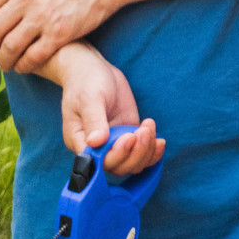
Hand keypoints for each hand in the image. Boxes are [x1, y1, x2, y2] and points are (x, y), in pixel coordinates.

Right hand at [50, 44, 163, 173]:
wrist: (95, 72)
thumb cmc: (86, 83)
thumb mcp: (89, 98)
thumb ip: (93, 120)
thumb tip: (96, 142)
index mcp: (80, 142)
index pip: (98, 162)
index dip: (116, 155)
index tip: (128, 137)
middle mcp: (96, 150)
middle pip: (118, 167)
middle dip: (135, 153)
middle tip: (142, 130)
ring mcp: (113, 145)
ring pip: (132, 164)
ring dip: (146, 151)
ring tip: (148, 127)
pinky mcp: (128, 139)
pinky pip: (141, 155)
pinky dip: (153, 152)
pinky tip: (159, 140)